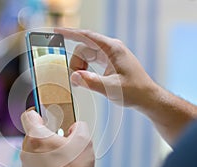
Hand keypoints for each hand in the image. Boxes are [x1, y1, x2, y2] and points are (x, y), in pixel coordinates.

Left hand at [20, 110, 94, 166]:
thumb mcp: (84, 141)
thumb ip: (79, 126)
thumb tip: (75, 127)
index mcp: (37, 137)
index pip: (28, 115)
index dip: (37, 111)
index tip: (45, 113)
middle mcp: (27, 150)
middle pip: (34, 133)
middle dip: (47, 133)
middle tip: (61, 137)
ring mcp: (27, 164)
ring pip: (35, 148)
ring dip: (46, 148)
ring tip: (62, 154)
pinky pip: (35, 161)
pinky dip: (44, 161)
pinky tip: (59, 166)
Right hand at [56, 28, 196, 143]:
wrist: (147, 98)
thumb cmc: (134, 91)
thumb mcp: (111, 88)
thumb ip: (91, 82)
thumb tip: (74, 76)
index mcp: (112, 49)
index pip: (87, 36)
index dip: (70, 33)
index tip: (56, 31)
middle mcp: (110, 49)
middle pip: (84, 48)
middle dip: (76, 63)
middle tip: (75, 80)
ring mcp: (110, 55)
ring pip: (86, 55)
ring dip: (80, 67)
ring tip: (81, 82)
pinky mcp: (109, 62)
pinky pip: (91, 61)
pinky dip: (85, 69)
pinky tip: (85, 78)